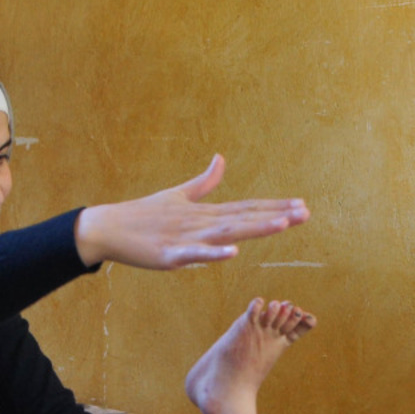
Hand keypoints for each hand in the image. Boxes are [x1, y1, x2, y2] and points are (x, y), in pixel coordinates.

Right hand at [74, 155, 308, 268]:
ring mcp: (187, 237)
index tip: (301, 205)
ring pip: (227, 233)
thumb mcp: (177, 196)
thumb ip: (203, 182)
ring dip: (255, 228)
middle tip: (306, 212)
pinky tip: (233, 254)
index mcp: (205, 212)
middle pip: (245, 218)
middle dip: (276, 216)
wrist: (108, 227)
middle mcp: (201, 222)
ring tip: (282, 224)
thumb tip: (221, 158)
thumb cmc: (142, 215)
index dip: (275, 207)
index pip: (247, 208)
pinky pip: (196, 255)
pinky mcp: (171, 255)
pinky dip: (214, 254)